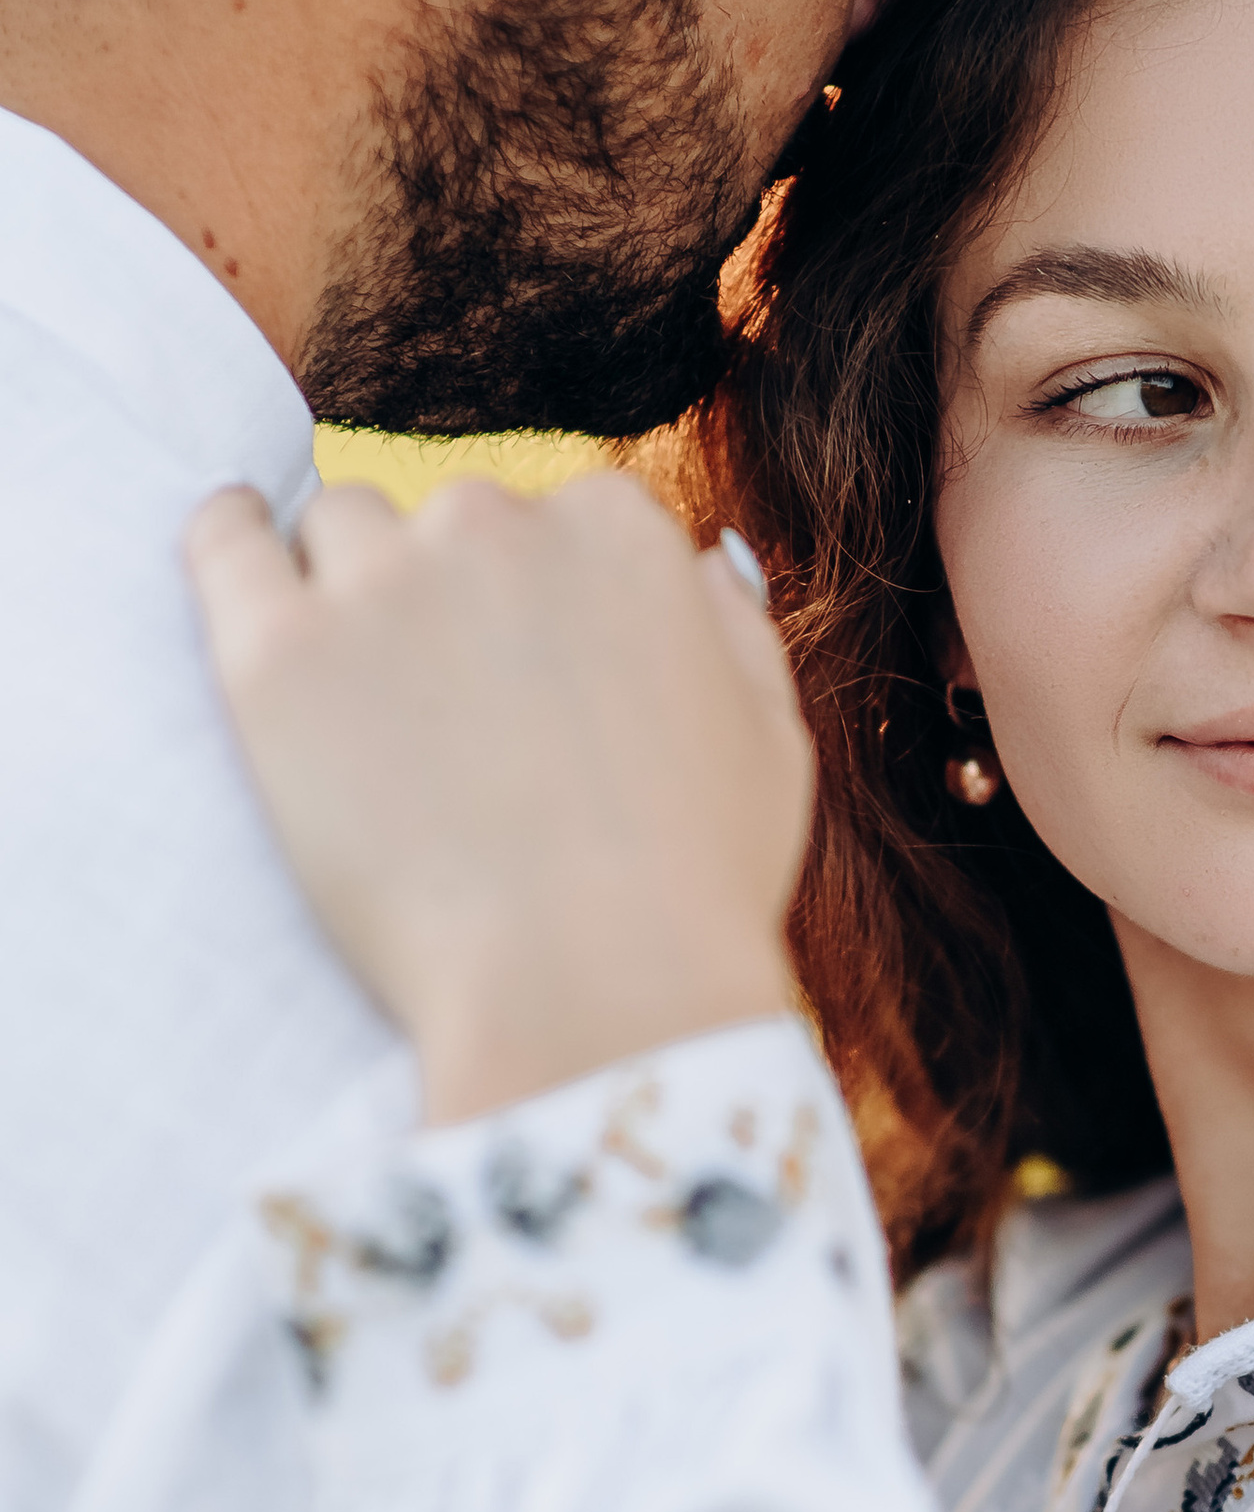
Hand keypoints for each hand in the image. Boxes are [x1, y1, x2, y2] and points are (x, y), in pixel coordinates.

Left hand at [188, 472, 814, 1122]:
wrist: (592, 994)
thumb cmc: (695, 888)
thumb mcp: (770, 739)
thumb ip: (732, 624)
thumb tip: (704, 559)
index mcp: (622, 532)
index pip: (558, 517)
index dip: (541, 602)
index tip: (527, 676)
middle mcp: (500, 527)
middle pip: (446, 520)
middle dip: (448, 594)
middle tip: (451, 713)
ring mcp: (383, 584)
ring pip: (339, 530)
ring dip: (348, 585)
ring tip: (357, 692)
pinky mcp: (276, 651)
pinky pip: (224, 543)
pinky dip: (230, 543)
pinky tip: (241, 559)